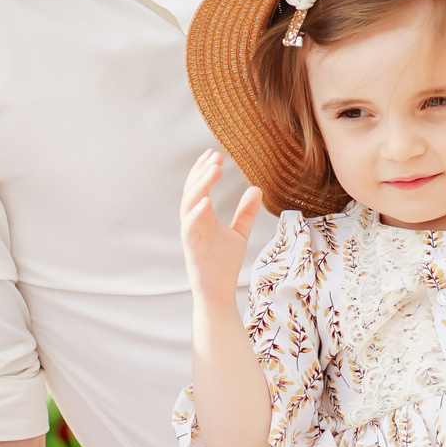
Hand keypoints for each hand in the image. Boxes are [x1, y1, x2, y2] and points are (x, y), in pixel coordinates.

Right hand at [181, 151, 264, 298]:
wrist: (220, 293)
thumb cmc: (224, 264)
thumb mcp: (239, 233)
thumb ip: (246, 212)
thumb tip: (257, 188)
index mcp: (203, 217)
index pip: (199, 188)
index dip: (204, 170)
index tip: (214, 154)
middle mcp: (194, 223)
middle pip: (192, 191)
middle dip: (201, 173)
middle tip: (215, 158)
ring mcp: (191, 235)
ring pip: (188, 205)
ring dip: (199, 187)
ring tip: (212, 171)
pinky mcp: (193, 250)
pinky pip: (190, 229)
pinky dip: (195, 214)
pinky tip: (205, 201)